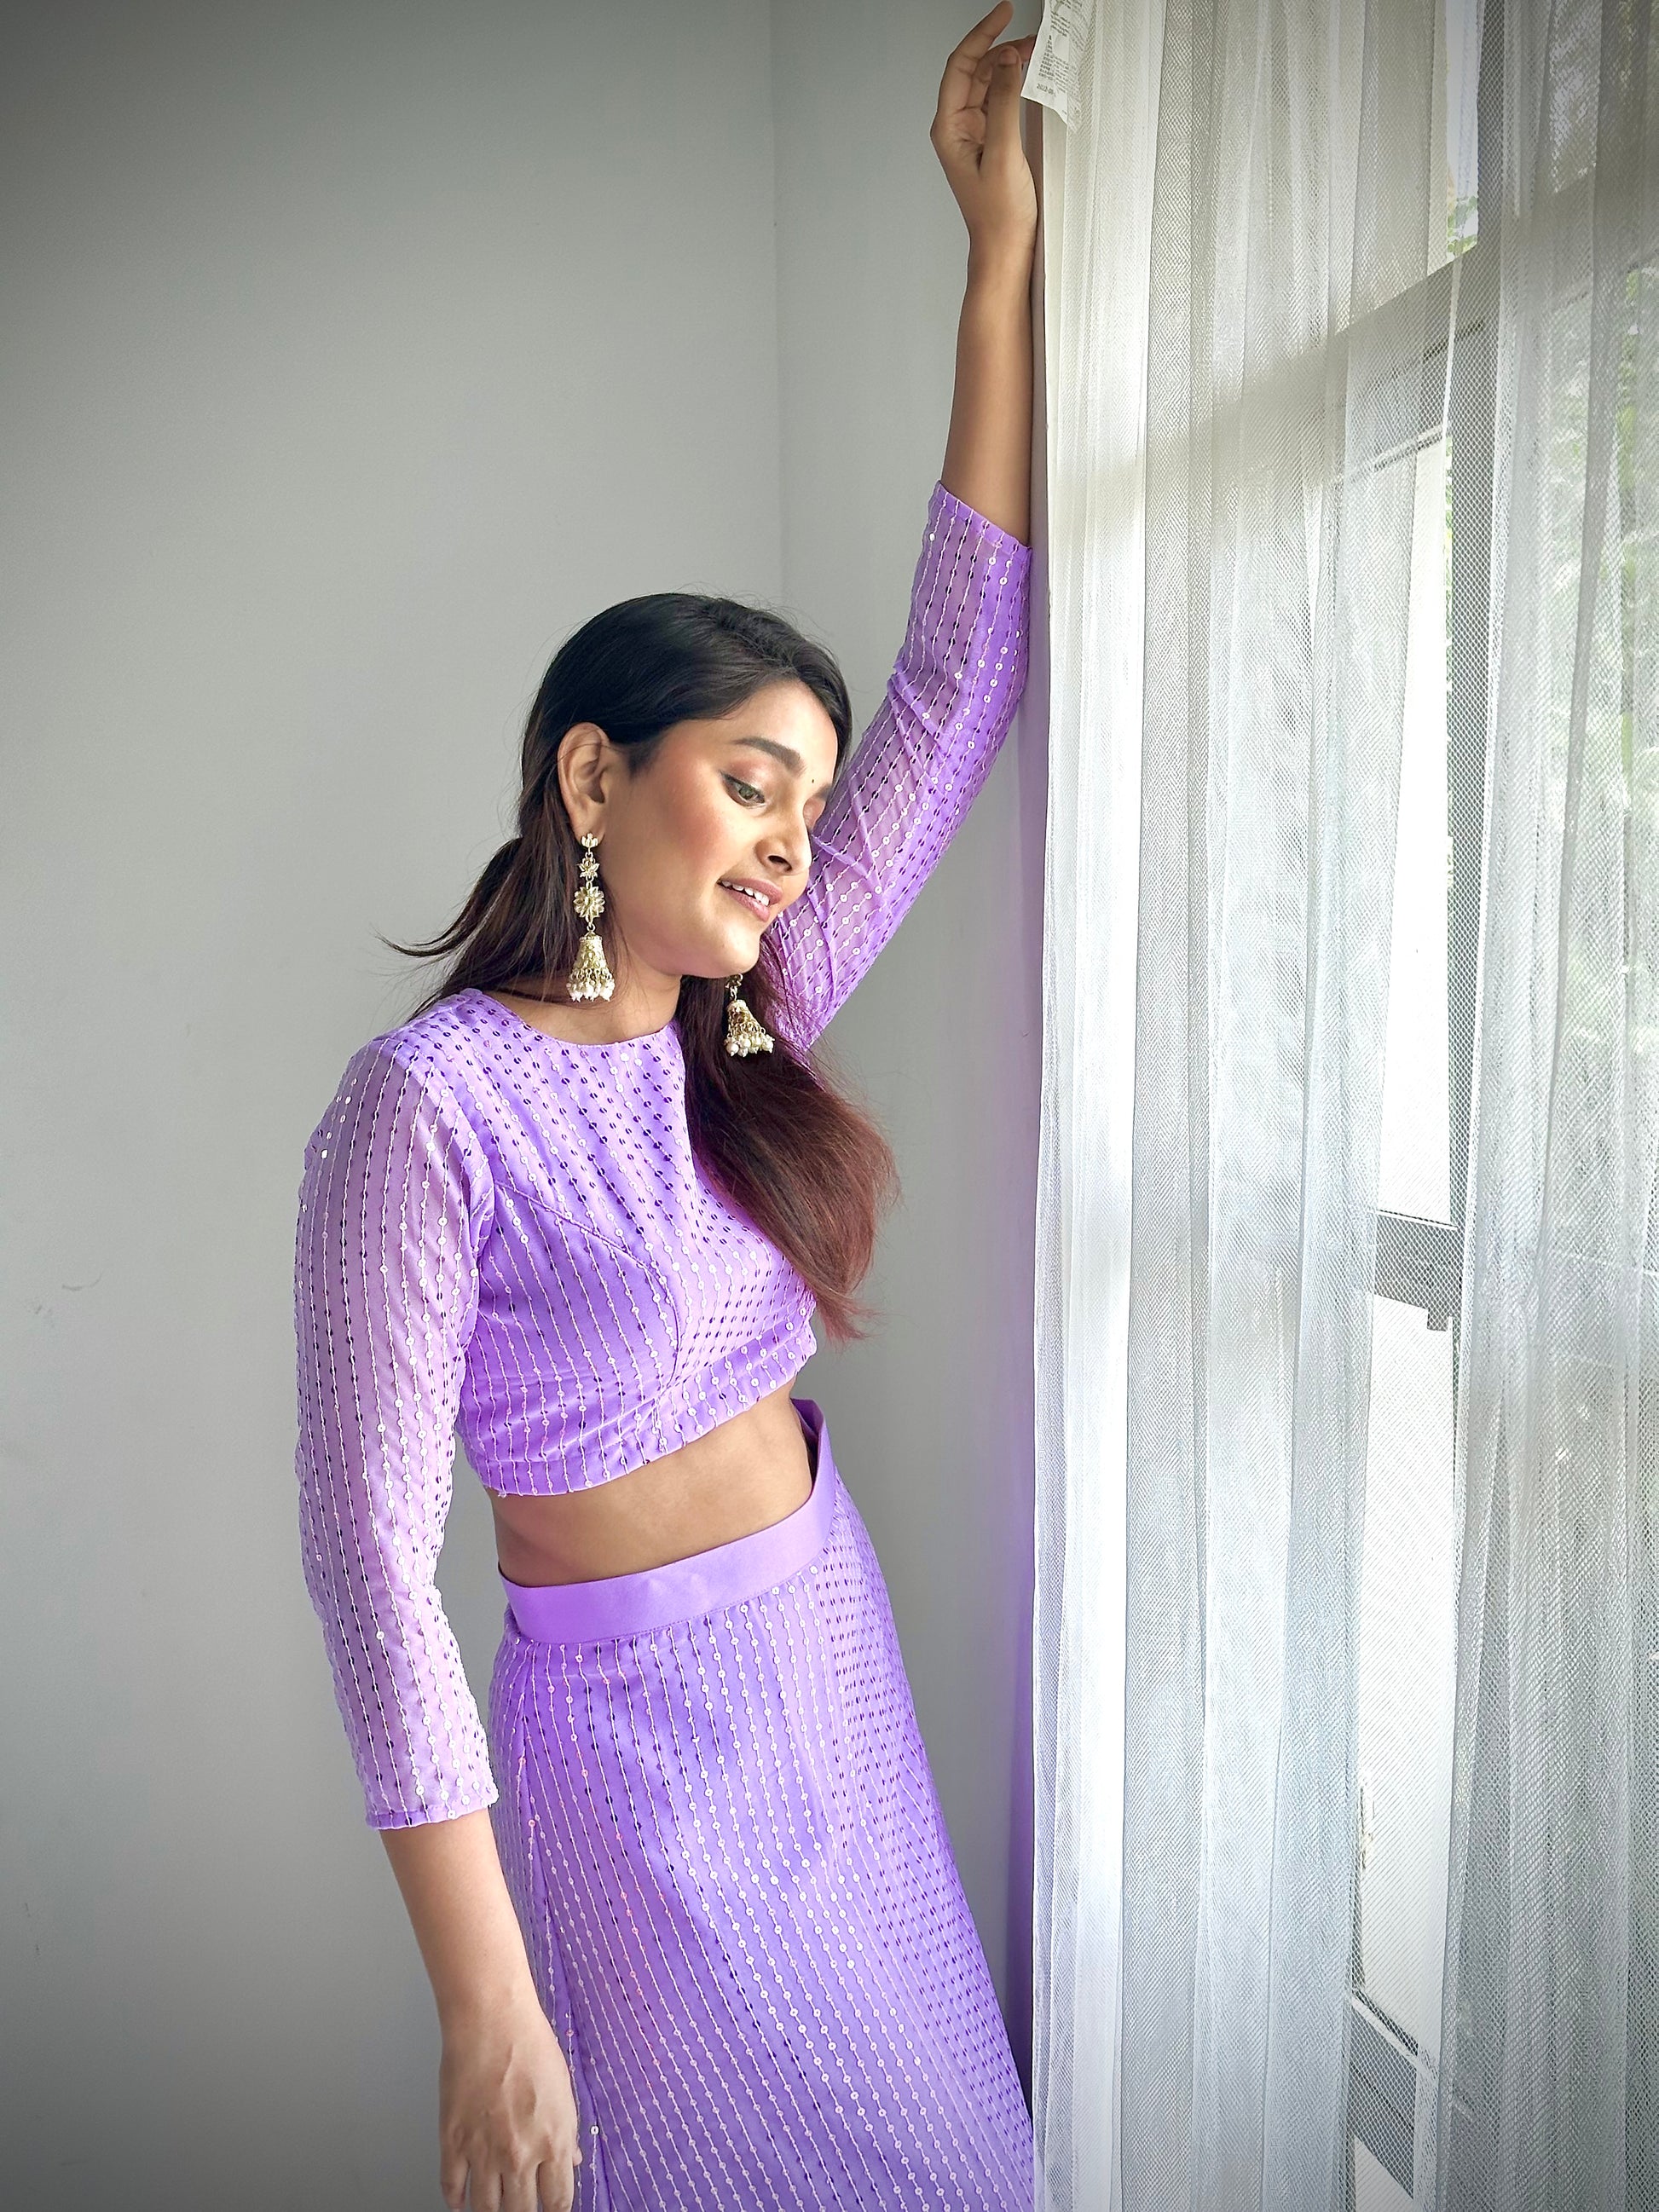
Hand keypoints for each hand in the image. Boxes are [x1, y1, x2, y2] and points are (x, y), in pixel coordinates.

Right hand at [438, 1989, 585, 2211]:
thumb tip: (571, 2159)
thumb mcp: (564, 2091)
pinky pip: (452, 2188)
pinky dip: (457, 2201)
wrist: (491, 2021)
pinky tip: (462, 2202)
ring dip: (491, 2211)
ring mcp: (483, 2153)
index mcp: (553, 2142)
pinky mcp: (453, 2143)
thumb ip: (567, 2134)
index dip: (555, 2210)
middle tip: (521, 2207)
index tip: (551, 2209)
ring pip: (485, 2209)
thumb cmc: (530, 2045)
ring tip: (494, 2208)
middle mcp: (519, 2156)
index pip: (558, 2202)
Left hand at [930, 3, 1038, 261]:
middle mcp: (957, 128)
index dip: (981, 35)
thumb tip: (1006, 61)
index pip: (960, 66)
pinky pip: (999, 102)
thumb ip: (1003, 102)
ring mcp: (974, 135)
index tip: (1003, 12)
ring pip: (988, 84)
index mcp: (949, 129)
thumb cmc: (998, 215)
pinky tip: (1028, 77)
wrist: (1004, 249)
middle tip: (1030, 36)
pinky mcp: (991, 142)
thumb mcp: (1003, 152)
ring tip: (1034, 51)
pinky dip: (1013, 85)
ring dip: (1008, 65)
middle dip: (999, 47)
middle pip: (974, 70)